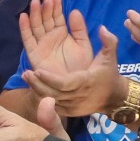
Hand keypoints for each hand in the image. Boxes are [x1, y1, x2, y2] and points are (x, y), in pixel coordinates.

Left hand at [18, 1, 123, 119]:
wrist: (114, 98)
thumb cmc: (109, 74)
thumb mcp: (110, 57)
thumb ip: (108, 41)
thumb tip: (102, 27)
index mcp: (86, 82)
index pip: (65, 83)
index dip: (50, 79)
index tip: (38, 70)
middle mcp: (78, 97)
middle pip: (54, 94)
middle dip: (38, 84)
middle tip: (25, 73)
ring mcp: (73, 107)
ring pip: (51, 101)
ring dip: (37, 90)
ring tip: (26, 77)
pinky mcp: (69, 112)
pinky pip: (53, 107)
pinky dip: (42, 98)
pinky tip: (33, 87)